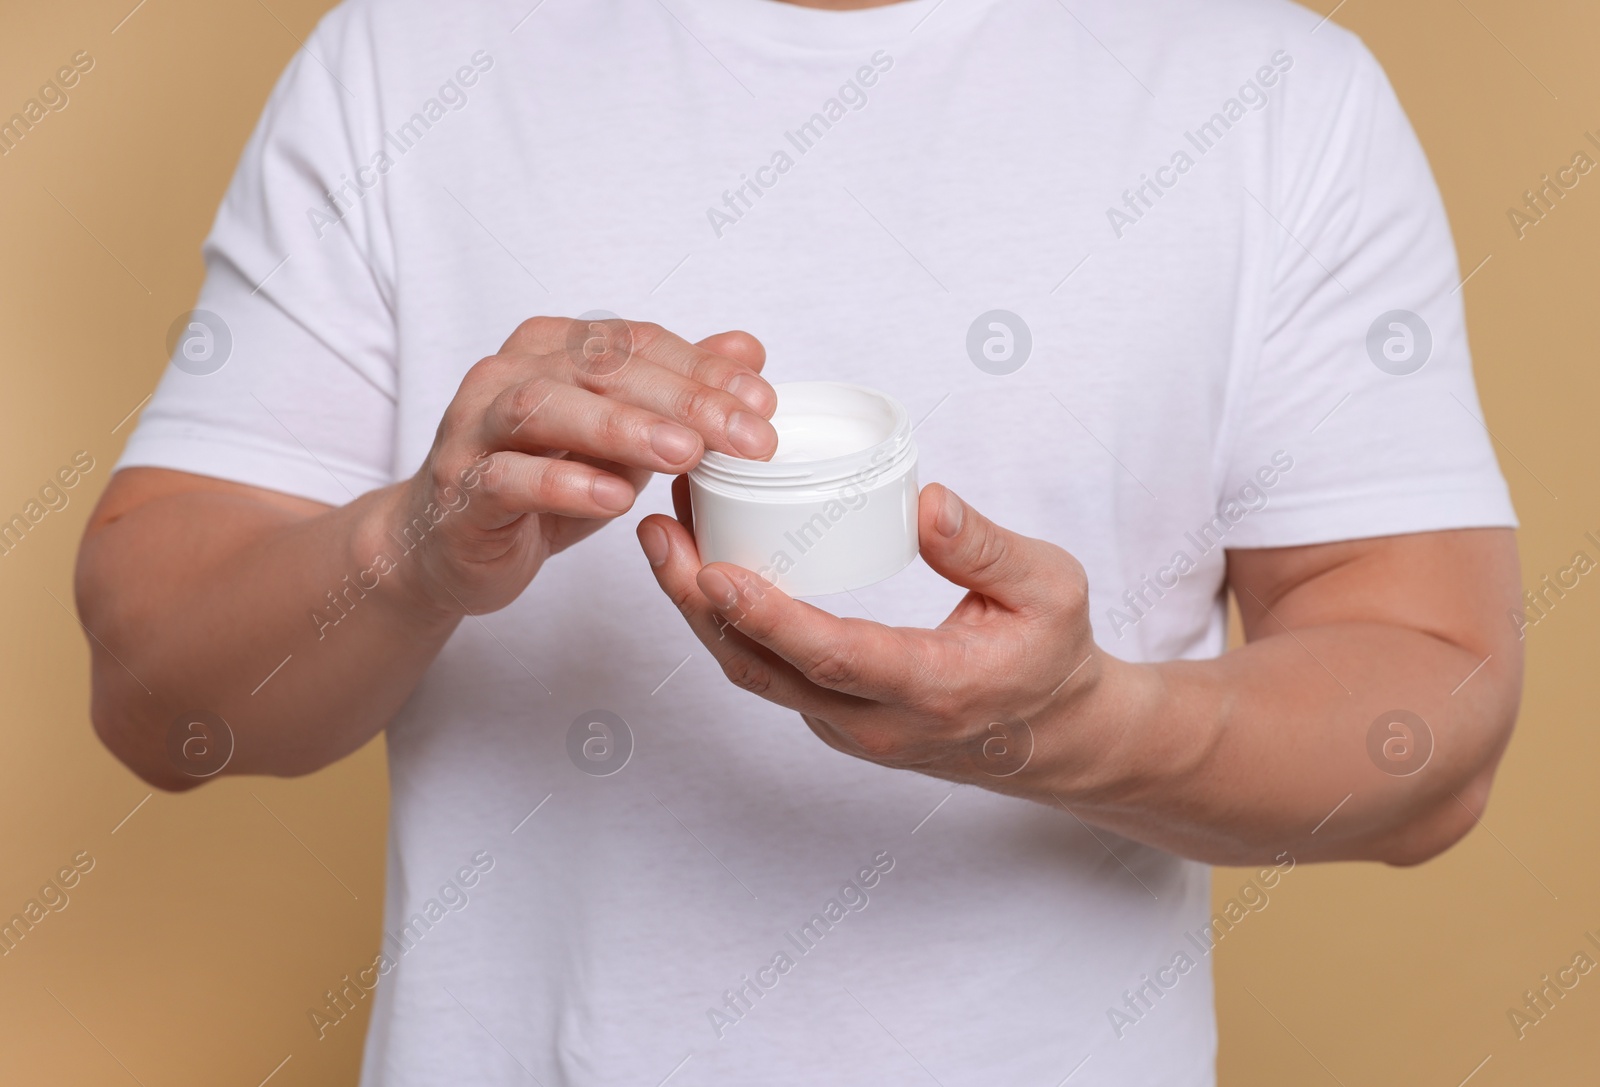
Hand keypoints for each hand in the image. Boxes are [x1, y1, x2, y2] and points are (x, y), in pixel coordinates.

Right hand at [380, 316, 778, 616]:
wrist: (446, 547)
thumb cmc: (537, 482)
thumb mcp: (621, 437)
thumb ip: (678, 391)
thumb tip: (749, 348)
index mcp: (550, 348)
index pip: (634, 343)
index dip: (703, 368)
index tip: (764, 403)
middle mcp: (506, 374)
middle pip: (599, 368)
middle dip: (682, 399)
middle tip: (746, 436)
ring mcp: (473, 428)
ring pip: (545, 408)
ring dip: (621, 429)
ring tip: (686, 455)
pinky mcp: (457, 489)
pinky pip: (506, 478)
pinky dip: (563, 484)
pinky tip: (614, 498)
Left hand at [637, 480, 1146, 798]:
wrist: (1052, 736)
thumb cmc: (1051, 653)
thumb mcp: (1050, 589)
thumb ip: (987, 548)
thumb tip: (925, 502)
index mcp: (933, 689)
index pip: (834, 657)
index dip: (768, 616)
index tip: (713, 570)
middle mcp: (876, 724)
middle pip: (765, 669)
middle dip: (698, 603)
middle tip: (657, 532)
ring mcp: (846, 729)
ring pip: (754, 674)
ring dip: (699, 610)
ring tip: (664, 536)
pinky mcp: (830, 717)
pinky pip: (765, 672)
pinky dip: (726, 621)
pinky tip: (704, 563)